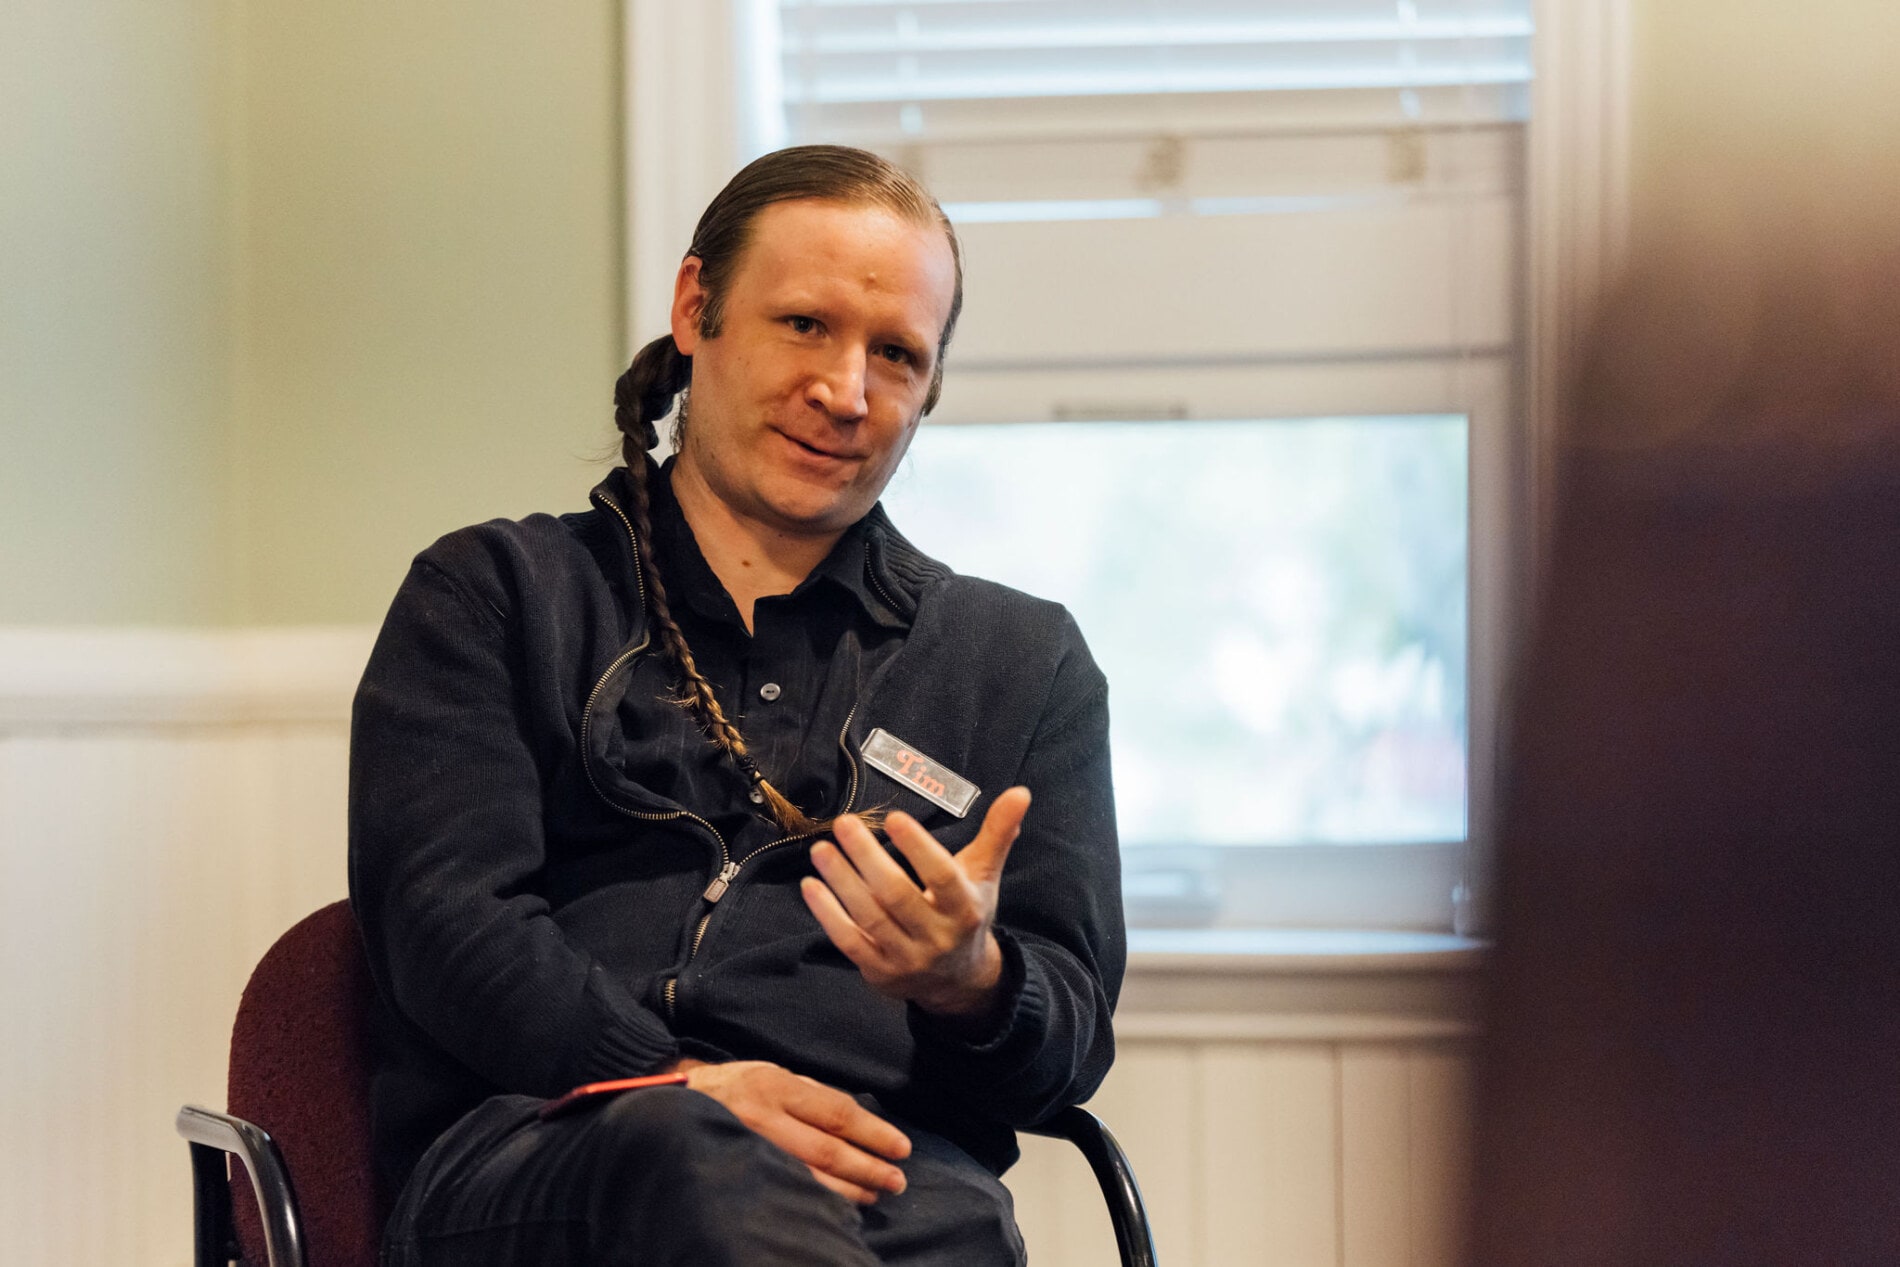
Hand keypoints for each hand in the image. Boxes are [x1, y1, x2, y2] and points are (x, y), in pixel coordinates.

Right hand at [668, 1058, 910, 1203]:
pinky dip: (815, 1198)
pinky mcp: (737, 1172)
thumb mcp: (768, 1073)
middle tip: (897, 1181)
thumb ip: (809, 1093)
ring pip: (808, 1176)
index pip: (837, 1114)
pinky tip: (836, 1204)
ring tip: (874, 1195)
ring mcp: (747, 1148)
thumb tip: (855, 1119)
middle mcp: (762, 1117)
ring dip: (848, 1189)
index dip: (874, 1133)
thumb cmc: (729, 1087)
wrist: (668, 1103)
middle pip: (828, 1149)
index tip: (902, 1148)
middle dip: (868, 1167)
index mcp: (775, 1086)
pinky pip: (784, 1188)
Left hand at [800, 786, 1030, 1017]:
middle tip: (844, 824)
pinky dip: (827, 914)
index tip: (894, 818)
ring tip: (821, 849)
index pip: (941, 876)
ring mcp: (906, 957)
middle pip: (897, 895)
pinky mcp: (879, 971)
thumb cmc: (966, 914)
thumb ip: (998, 832)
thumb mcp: (984, 875)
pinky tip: (811, 885)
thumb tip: (1020, 792)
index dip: (918, 848)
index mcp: (964, 908)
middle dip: (867, 858)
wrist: (959, 982)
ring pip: (869, 917)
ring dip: (841, 882)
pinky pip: (849, 941)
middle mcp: (937, 936)